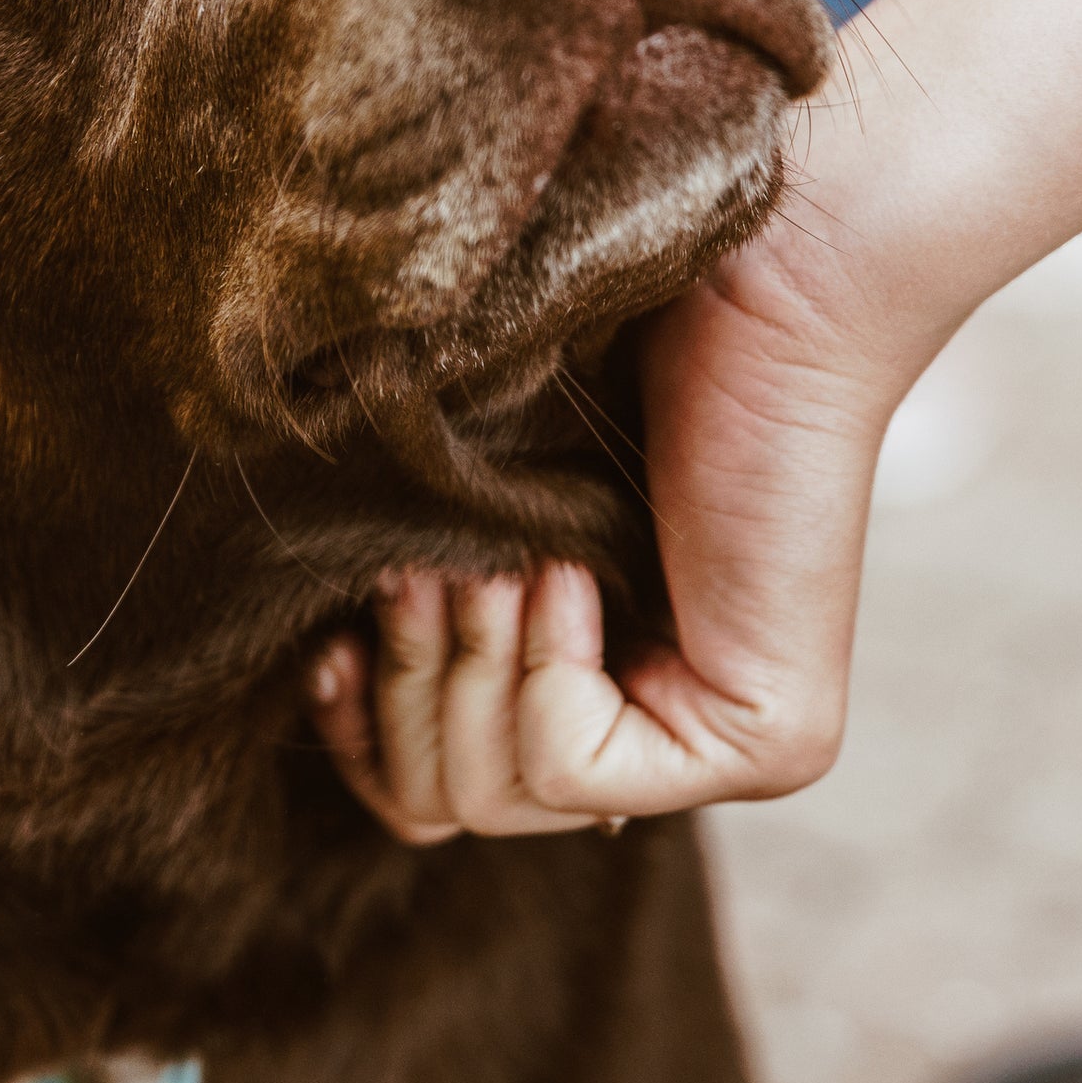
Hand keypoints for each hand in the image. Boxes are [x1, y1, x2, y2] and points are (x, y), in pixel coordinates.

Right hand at [308, 220, 903, 841]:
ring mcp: (725, 752)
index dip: (358, 731)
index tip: (327, 647)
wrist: (758, 274)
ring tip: (491, 563)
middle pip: (446, 808)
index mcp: (588, 686)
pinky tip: (570, 569)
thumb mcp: (470, 506)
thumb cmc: (605, 347)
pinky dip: (544, 666)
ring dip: (465, 670)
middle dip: (408, 686)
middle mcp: (662, 739)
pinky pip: (571, 770)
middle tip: (427, 571)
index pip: (429, 797)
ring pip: (497, 803)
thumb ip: (413, 599)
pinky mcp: (771, 743)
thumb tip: (310, 672)